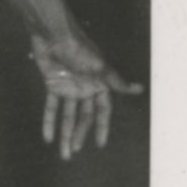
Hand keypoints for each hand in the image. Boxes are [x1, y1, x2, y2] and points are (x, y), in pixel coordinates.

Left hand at [28, 18, 139, 160]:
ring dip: (64, 134)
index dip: (101, 127)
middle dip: (79, 135)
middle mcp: (85, 89)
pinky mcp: (52, 85)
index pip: (102, 111)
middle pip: (83, 117)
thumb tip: (140, 89)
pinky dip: (48, 121)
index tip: (99, 144)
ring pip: (67, 116)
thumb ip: (116, 82)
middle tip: (74, 152)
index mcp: (99, 85)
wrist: (53, 33)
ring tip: (63, 153)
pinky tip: (47, 137)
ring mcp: (68, 88)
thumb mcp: (99, 67)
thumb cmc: (79, 47)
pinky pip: (50, 107)